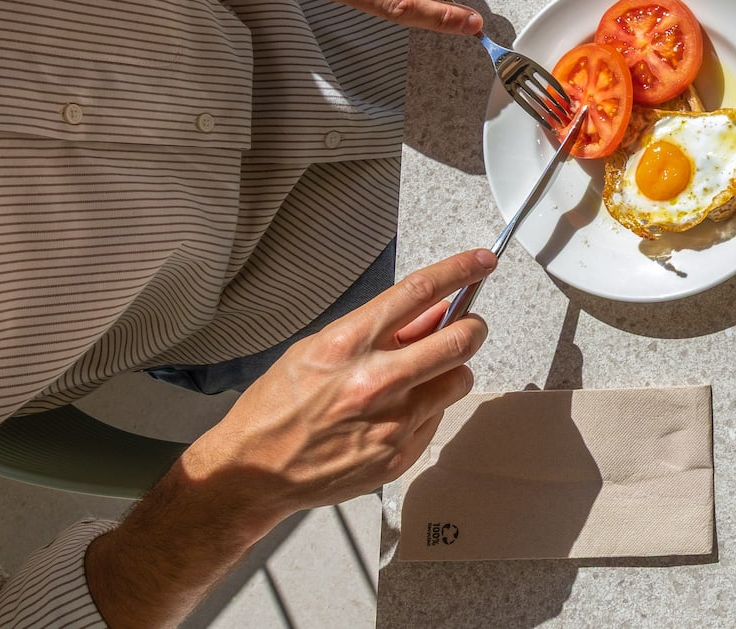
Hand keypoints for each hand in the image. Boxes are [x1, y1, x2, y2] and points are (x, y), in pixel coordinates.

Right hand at [180, 248, 494, 519]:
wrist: (254, 472)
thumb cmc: (278, 408)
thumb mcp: (318, 349)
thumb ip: (379, 330)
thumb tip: (432, 311)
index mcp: (348, 344)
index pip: (419, 292)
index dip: (459, 271)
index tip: (481, 262)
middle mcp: (375, 381)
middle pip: (459, 339)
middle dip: (472, 326)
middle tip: (468, 326)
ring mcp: (391, 422)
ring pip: (459, 379)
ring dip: (451, 370)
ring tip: (423, 376)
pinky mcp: (400, 454)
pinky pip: (438, 418)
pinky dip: (427, 408)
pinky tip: (396, 413)